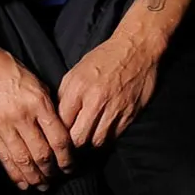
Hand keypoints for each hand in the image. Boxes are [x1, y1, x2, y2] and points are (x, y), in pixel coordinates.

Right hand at [0, 41, 74, 190]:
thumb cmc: (5, 66)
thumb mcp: (34, 81)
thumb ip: (47, 106)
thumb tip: (58, 131)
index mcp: (37, 101)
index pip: (59, 139)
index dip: (67, 158)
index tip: (71, 166)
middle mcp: (22, 115)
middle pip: (43, 155)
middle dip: (53, 172)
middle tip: (58, 178)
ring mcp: (2, 124)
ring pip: (24, 160)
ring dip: (36, 177)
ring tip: (42, 185)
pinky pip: (4, 157)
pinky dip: (15, 173)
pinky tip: (23, 182)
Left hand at [57, 24, 163, 148]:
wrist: (135, 49)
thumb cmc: (104, 58)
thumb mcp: (77, 70)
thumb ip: (67, 93)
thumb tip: (58, 115)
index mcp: (78, 87)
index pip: (62, 121)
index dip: (59, 132)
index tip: (58, 136)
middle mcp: (95, 100)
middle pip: (79, 137)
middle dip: (73, 144)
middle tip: (71, 145)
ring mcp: (114, 110)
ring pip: (97, 141)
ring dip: (90, 144)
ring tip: (86, 141)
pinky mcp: (129, 116)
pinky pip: (114, 138)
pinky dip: (107, 140)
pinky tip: (102, 135)